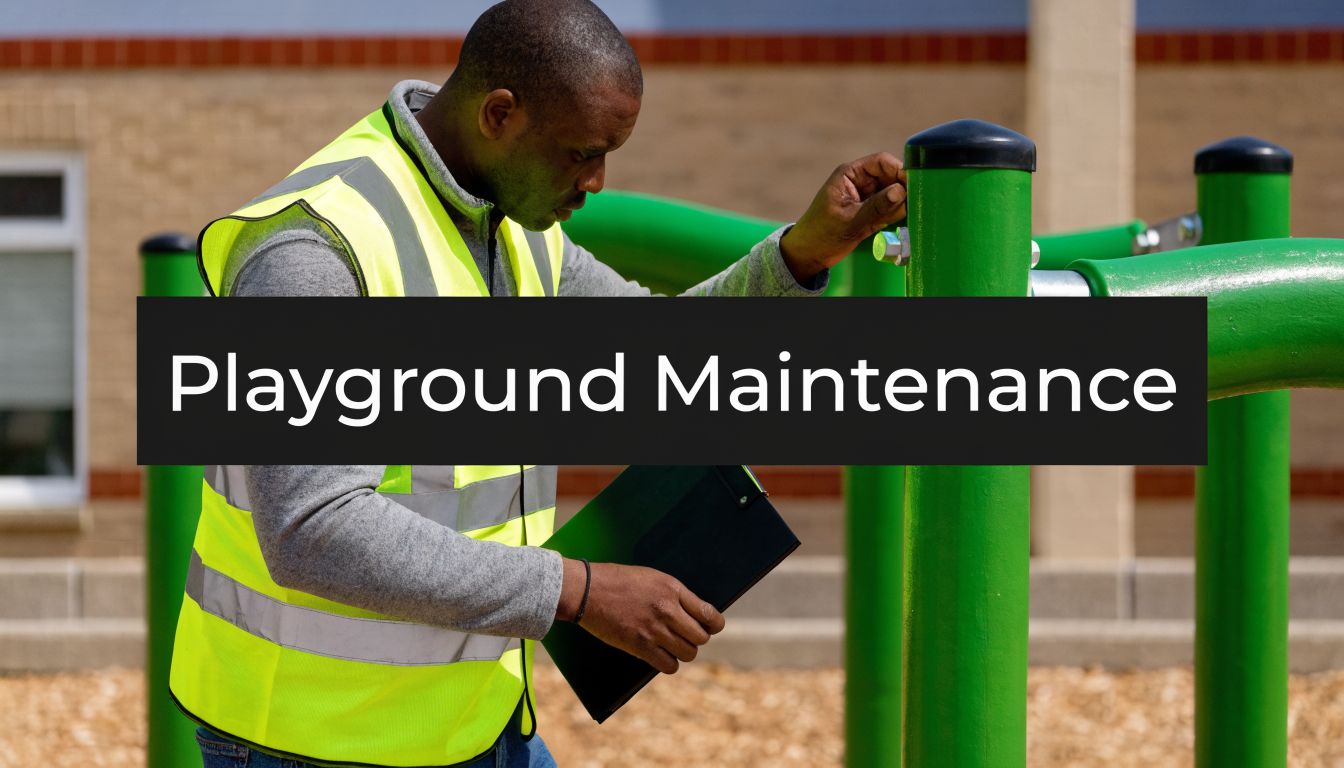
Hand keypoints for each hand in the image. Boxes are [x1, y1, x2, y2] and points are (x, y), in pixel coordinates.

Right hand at [557, 559, 724, 673]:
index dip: (714, 625)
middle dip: (696, 639)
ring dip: (683, 652)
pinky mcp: (639, 646)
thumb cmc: (617, 580)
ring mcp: (654, 629)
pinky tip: (661, 656)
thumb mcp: (651, 577)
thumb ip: (672, 593)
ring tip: (672, 646)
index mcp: (672, 589)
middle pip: (701, 637)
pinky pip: (668, 665)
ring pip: (688, 653)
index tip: (711, 628)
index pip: (709, 614)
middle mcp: (667, 610)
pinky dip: (668, 664)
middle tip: (686, 637)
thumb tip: (692, 611)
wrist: (586, 590)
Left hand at [779, 152, 907, 281]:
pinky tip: (899, 222)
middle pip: (891, 177)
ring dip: (901, 204)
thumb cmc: (820, 235)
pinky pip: (890, 209)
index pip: (881, 162)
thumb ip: (876, 206)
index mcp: (850, 175)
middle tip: (915, 203)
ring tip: (905, 216)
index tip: (913, 184)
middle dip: (903, 189)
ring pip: (893, 194)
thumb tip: (901, 191)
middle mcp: (860, 183)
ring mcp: (866, 198)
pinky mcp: (870, 214)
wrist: (808, 255)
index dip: (898, 170)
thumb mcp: (849, 221)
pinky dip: (896, 215)